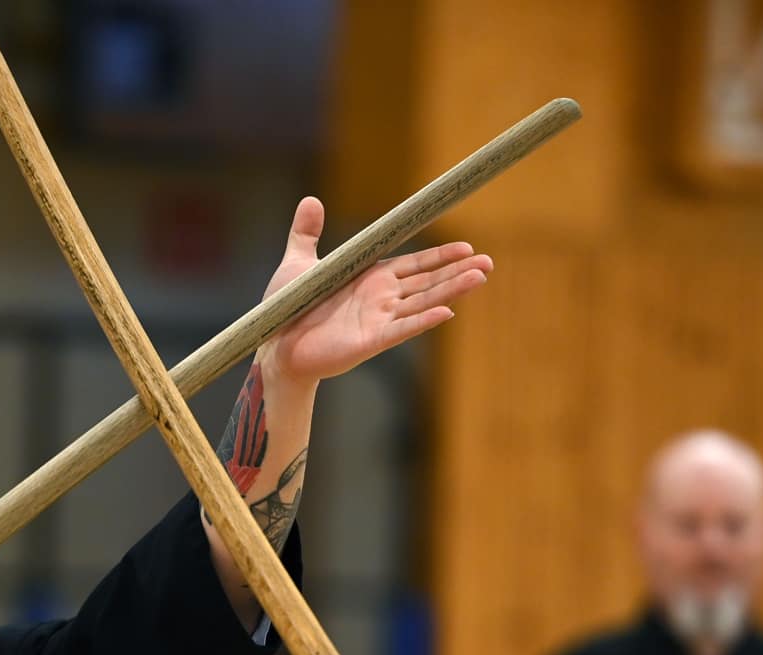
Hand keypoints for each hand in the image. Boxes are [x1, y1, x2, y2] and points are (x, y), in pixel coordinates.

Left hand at [260, 196, 491, 383]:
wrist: (273, 346)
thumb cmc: (286, 309)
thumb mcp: (298, 263)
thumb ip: (306, 234)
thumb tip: (311, 200)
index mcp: (370, 279)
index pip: (414, 265)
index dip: (440, 257)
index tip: (467, 247)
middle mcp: (380, 299)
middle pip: (427, 283)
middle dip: (457, 272)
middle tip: (488, 263)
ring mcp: (378, 320)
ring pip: (422, 303)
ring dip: (450, 291)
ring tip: (480, 279)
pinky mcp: (369, 341)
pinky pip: (401, 329)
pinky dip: (422, 321)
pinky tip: (447, 312)